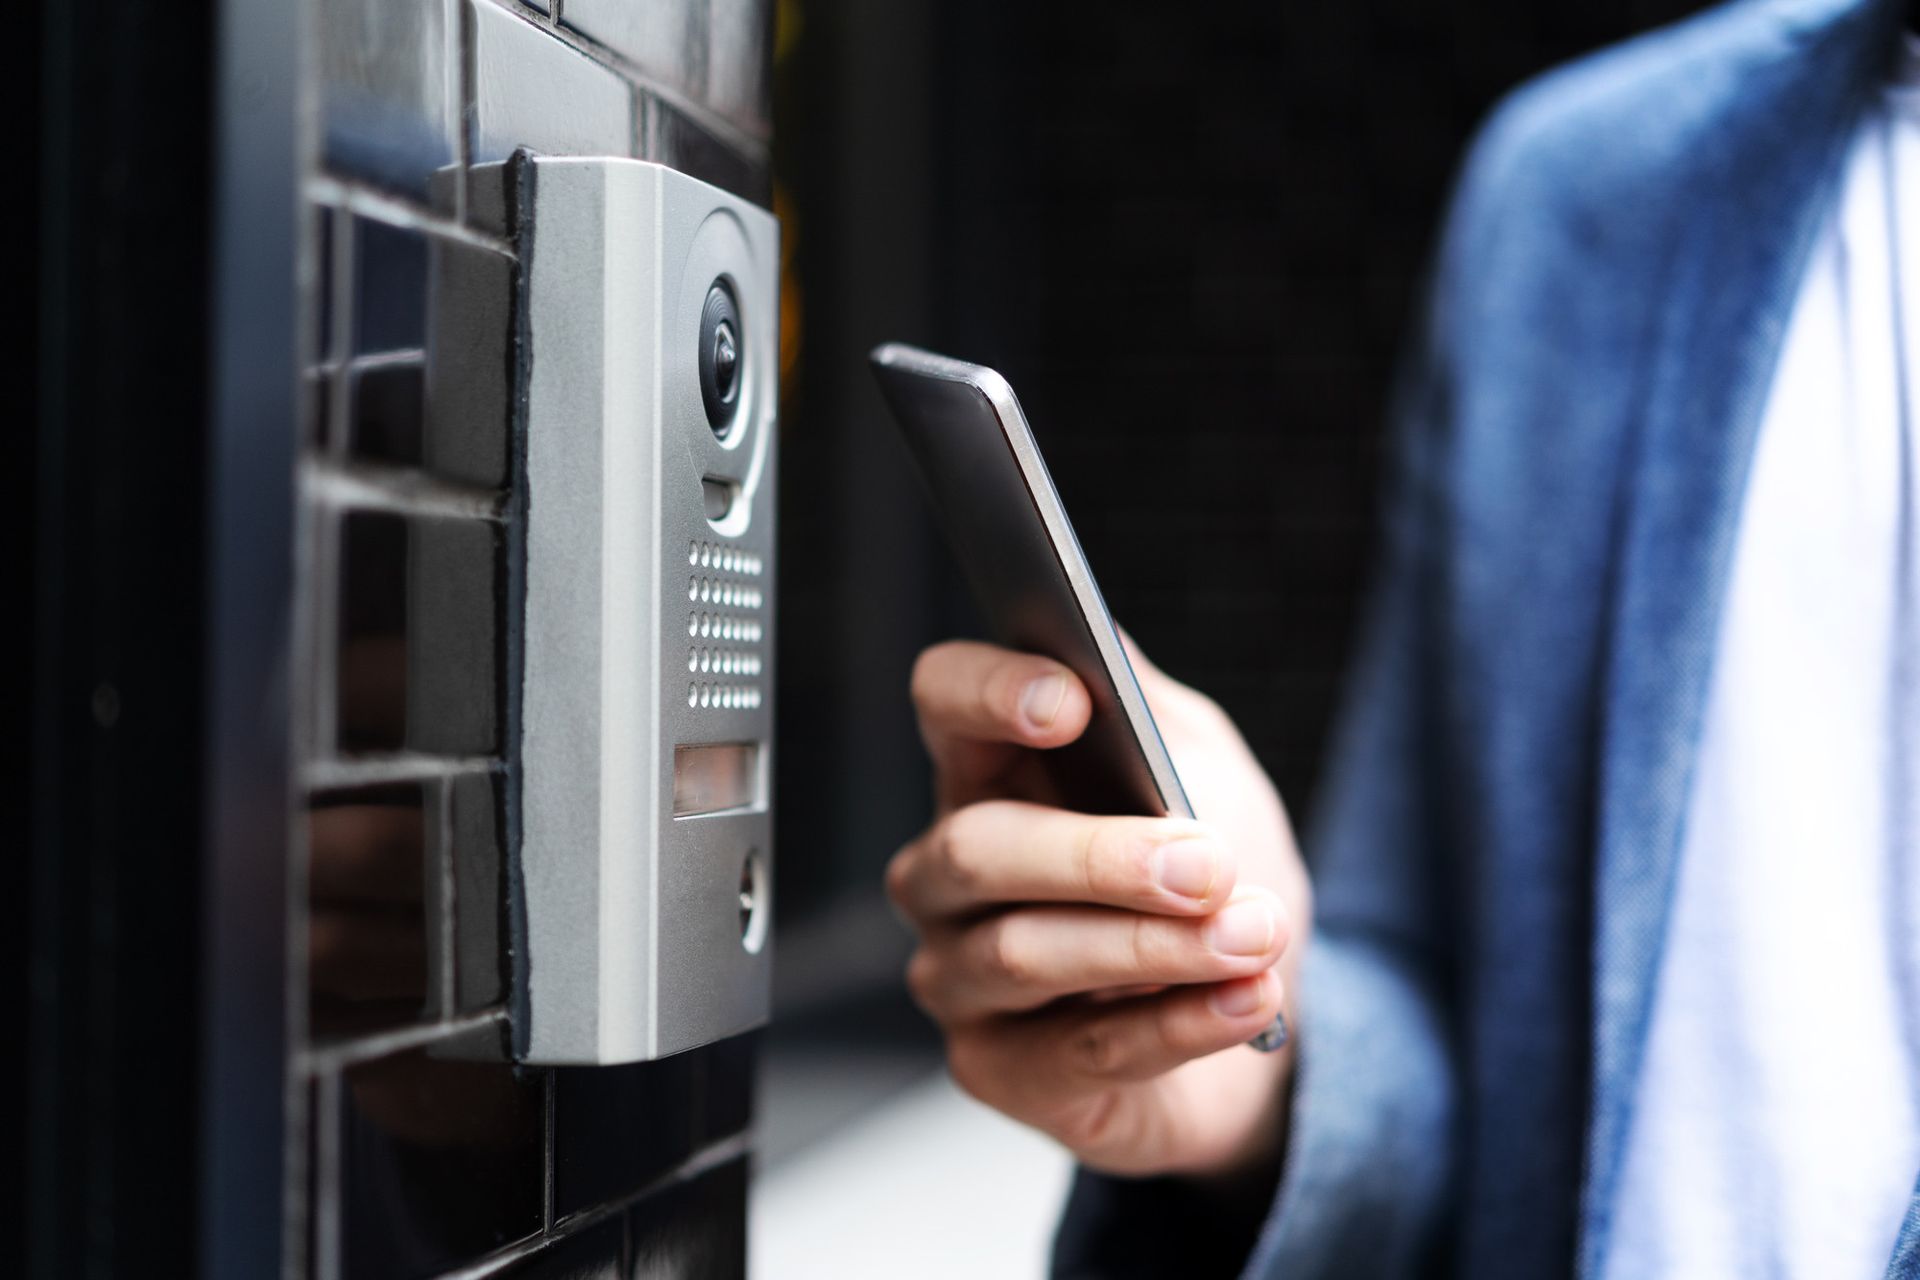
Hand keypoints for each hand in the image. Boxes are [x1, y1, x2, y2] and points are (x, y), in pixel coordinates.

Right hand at [887, 640, 1310, 1178]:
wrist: (1255, 1006)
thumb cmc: (1207, 874)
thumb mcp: (1198, 765)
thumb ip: (1148, 707)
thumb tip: (1101, 643)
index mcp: (986, 770)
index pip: (943, 701)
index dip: (988, 694)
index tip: (1070, 702)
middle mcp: (947, 875)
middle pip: (976, 848)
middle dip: (1098, 856)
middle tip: (1207, 865)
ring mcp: (961, 977)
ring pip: (1025, 955)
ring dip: (1156, 947)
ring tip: (1253, 934)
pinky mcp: (999, 1071)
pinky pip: (1084, 1051)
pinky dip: (1179, 1024)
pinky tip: (1247, 997)